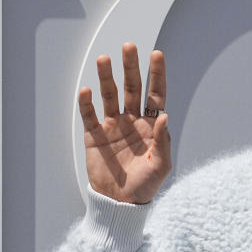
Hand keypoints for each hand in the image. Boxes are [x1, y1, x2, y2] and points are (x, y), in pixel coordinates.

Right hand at [78, 43, 170, 203]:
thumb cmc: (145, 186)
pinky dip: (87, 103)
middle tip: (128, 47)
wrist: (120, 204)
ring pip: (110, 95)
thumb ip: (163, 141)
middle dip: (130, 67)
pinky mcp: (95, 136)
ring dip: (107, 77)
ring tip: (104, 59)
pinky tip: (87, 90)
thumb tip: (164, 116)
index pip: (155, 94)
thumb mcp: (161, 166)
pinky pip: (89, 115)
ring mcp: (113, 126)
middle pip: (132, 88)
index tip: (157, 54)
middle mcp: (132, 120)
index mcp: (151, 125)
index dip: (157, 74)